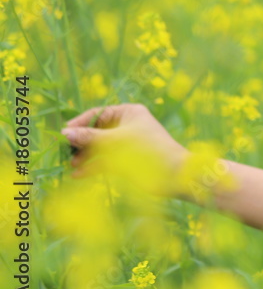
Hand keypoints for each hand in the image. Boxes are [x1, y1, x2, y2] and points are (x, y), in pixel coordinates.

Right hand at [61, 103, 188, 195]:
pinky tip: (78, 175)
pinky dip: (93, 166)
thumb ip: (90, 138)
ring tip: (71, 164)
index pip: (98, 114)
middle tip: (64, 152)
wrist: (174, 175)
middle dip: (81, 141)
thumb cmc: (147, 151)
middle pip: (97, 131)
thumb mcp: (116, 142)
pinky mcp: (127, 161)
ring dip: (85, 155)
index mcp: (129, 113)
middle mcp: (127, 126)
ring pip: (100, 148)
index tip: (63, 135)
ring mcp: (127, 144)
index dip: (79, 123)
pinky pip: (105, 161)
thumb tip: (65, 133)